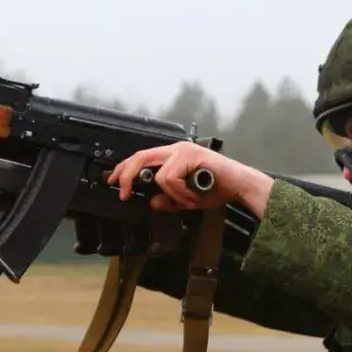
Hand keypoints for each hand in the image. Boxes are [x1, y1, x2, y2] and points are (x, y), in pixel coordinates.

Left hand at [106, 141, 274, 217]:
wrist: (239, 186)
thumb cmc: (217, 189)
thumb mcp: (187, 200)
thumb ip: (170, 201)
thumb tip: (153, 202)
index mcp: (172, 156)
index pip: (141, 157)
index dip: (124, 168)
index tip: (112, 180)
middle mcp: (176, 149)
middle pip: (140, 157)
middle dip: (126, 175)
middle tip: (122, 192)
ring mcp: (183, 150)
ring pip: (159, 175)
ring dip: (172, 194)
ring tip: (189, 199)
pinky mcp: (191, 155)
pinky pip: (172, 179)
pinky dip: (181, 192)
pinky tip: (194, 195)